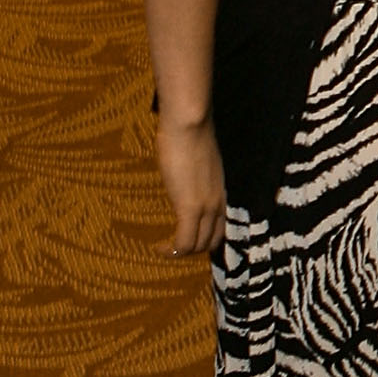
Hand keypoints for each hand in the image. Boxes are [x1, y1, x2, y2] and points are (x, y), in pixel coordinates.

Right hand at [157, 114, 226, 257]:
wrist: (189, 124)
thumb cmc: (188, 135)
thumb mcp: (196, 162)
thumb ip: (194, 176)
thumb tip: (183, 178)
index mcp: (221, 191)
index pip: (221, 227)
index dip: (204, 238)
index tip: (185, 238)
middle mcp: (218, 202)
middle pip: (211, 241)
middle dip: (192, 248)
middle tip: (171, 246)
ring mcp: (206, 207)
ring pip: (197, 246)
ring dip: (179, 252)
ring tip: (162, 248)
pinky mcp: (189, 208)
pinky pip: (183, 243)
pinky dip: (170, 251)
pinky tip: (156, 247)